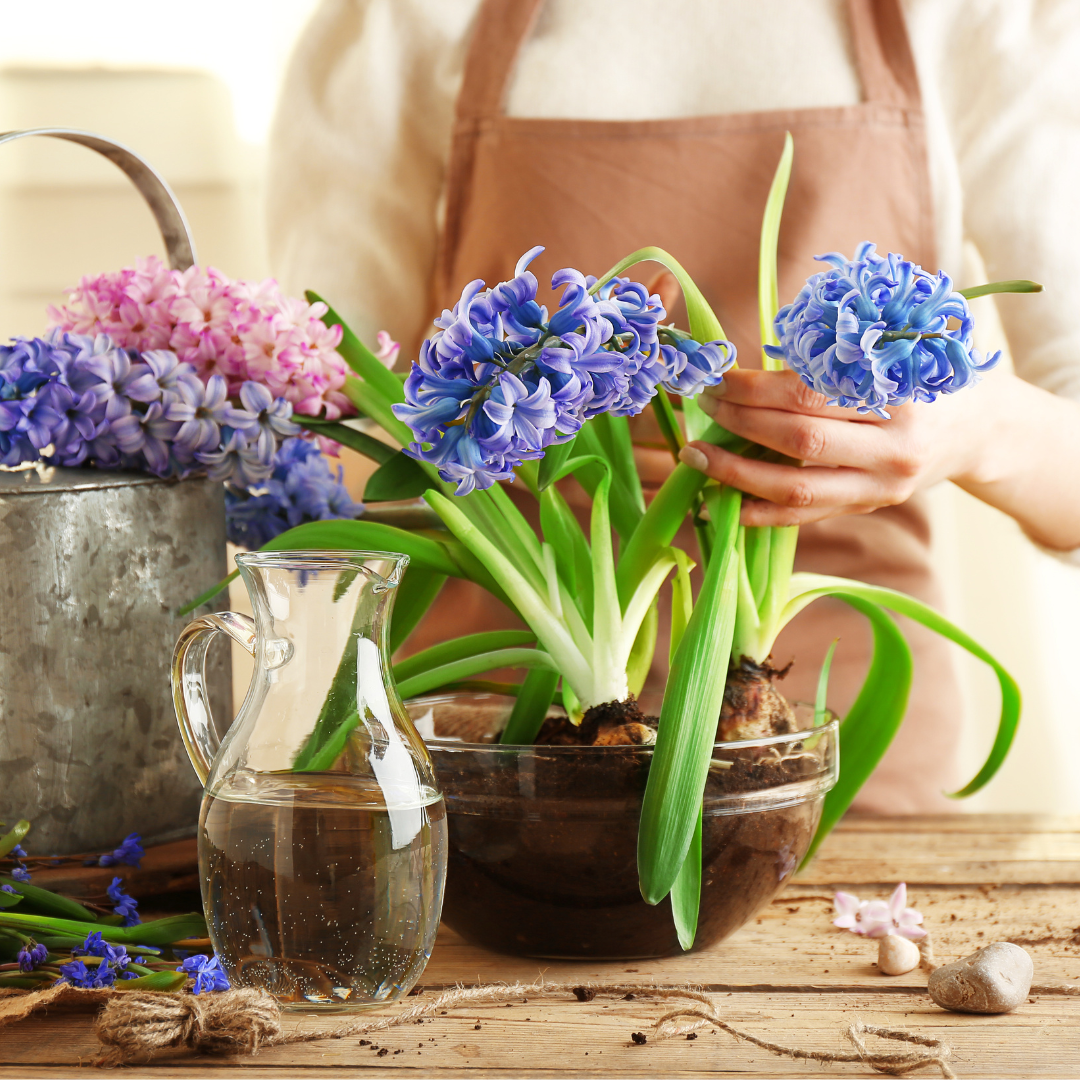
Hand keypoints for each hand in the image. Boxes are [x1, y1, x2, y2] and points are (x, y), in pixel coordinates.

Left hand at [677, 369, 987, 527]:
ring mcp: (881, 486)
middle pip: (800, 440)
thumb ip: (839, 355)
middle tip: (704, 407)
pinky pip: (809, 516)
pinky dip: (764, 512)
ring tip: (697, 459)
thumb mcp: (898, 352)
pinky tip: (729, 502)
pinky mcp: (870, 508)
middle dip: (740, 424)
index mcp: (899, 396)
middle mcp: (893, 447)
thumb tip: (753, 362)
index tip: (719, 379)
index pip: (811, 394)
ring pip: (798, 488)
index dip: (755, 389)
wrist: (980, 429)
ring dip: (738, 474)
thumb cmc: (928, 377)